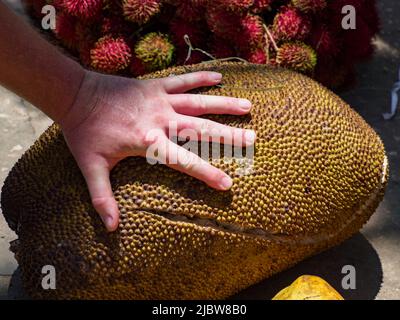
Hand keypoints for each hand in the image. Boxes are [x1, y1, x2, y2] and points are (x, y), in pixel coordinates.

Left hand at [60, 70, 254, 230]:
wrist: (75, 95)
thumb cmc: (85, 132)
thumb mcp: (90, 166)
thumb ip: (102, 197)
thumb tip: (111, 227)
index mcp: (148, 141)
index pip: (183, 160)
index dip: (206, 173)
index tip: (228, 183)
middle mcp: (160, 119)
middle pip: (200, 129)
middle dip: (228, 136)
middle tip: (252, 139)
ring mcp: (159, 100)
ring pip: (198, 102)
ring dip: (223, 104)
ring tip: (247, 106)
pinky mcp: (154, 85)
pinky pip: (182, 80)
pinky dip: (201, 78)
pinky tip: (220, 77)